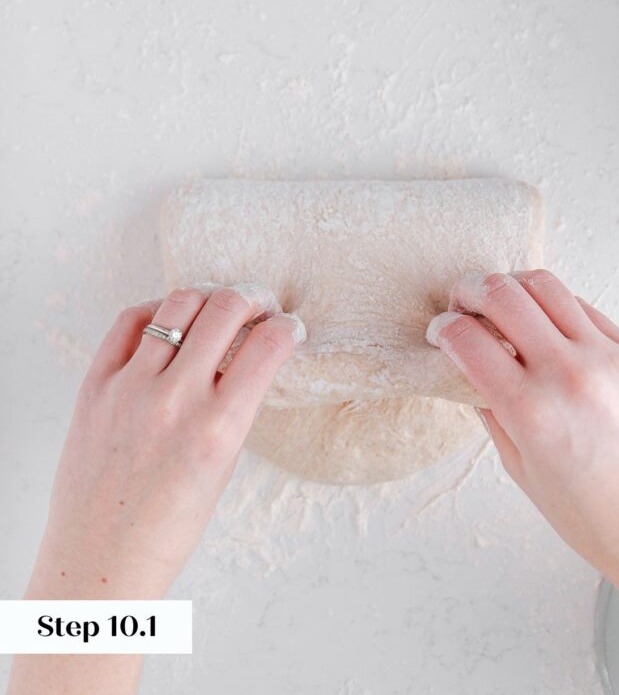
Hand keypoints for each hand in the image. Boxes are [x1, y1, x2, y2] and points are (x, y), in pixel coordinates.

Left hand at [27, 285, 304, 599]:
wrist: (103, 557)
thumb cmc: (170, 524)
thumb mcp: (224, 465)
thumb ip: (236, 406)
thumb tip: (249, 352)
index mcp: (218, 429)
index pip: (267, 346)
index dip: (287, 327)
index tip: (289, 327)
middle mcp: (175, 400)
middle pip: (226, 309)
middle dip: (254, 298)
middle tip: (260, 306)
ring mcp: (130, 388)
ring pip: (179, 304)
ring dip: (209, 297)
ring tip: (217, 307)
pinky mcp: (95, 385)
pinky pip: (128, 323)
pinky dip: (157, 311)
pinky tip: (171, 318)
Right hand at [427, 270, 618, 661]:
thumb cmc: (591, 513)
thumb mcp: (519, 467)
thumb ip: (490, 408)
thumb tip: (471, 366)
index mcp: (531, 412)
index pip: (468, 340)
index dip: (443, 329)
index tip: (440, 332)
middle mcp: (568, 376)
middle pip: (503, 295)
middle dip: (468, 291)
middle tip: (460, 303)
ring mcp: (606, 359)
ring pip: (544, 285)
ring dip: (510, 286)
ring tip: (499, 302)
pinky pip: (582, 306)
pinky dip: (552, 305)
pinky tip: (541, 321)